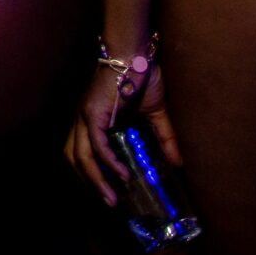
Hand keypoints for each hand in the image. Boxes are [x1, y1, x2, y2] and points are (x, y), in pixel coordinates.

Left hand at [67, 53, 178, 207]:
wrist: (135, 51)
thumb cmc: (141, 75)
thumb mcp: (155, 112)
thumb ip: (164, 137)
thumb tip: (179, 163)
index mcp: (94, 120)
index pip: (83, 152)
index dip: (92, 174)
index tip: (109, 193)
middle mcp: (83, 119)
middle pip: (76, 158)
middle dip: (90, 183)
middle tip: (110, 203)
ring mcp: (85, 115)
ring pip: (81, 155)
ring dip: (95, 179)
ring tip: (112, 198)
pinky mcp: (93, 111)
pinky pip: (96, 143)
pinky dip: (108, 161)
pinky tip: (122, 174)